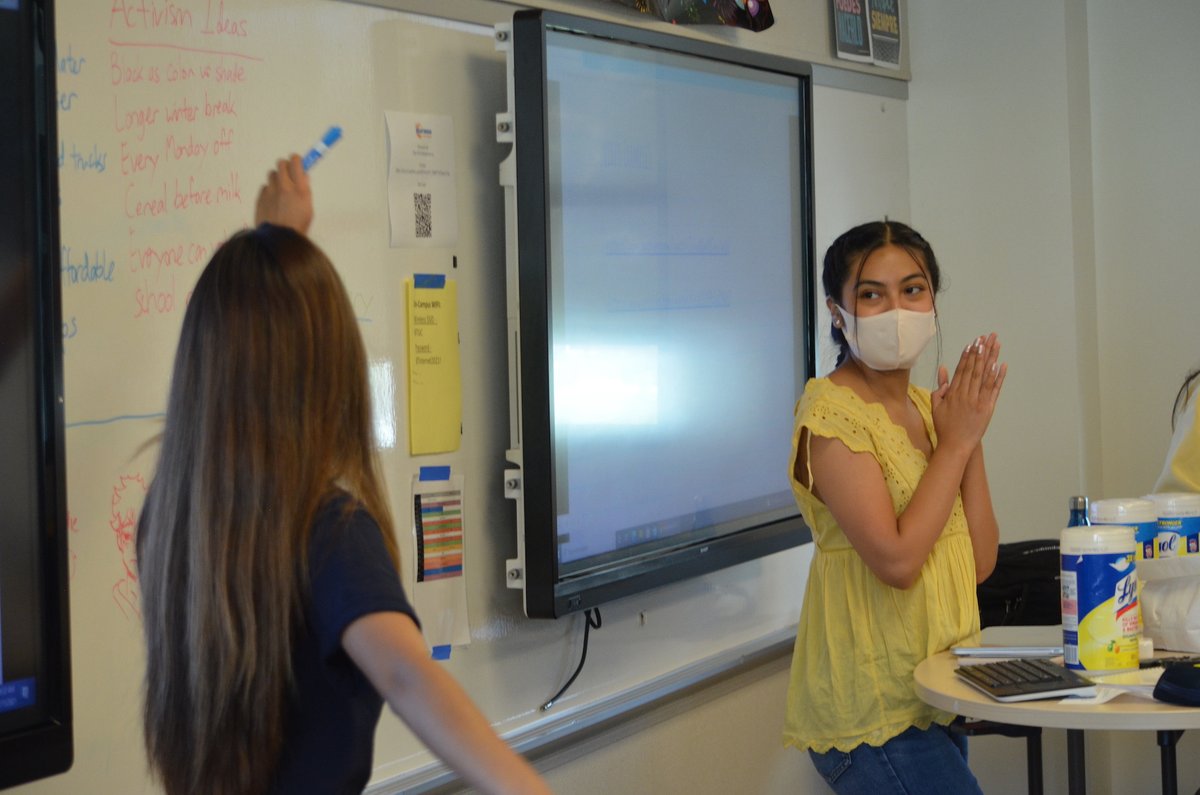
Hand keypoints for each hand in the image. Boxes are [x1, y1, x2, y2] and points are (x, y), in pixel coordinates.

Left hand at [254, 154, 312, 233]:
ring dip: (276, 179)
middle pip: (281, 163)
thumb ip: (305, 190)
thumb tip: (303, 176)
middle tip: (288, 175)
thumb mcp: (309, 208)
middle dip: (285, 167)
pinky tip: (273, 202)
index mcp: (300, 188)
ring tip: (280, 191)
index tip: (297, 162)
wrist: (279, 239)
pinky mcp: (260, 197)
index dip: (296, 160)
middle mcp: (285, 186)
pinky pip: (265, 187)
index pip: (296, 161)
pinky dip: (269, 191)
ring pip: (272, 174)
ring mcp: (271, 191)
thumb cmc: (298, 226)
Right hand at [930, 332, 1006, 455]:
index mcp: (953, 393)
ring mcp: (977, 401)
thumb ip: (940, 388)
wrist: (955, 446)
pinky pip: (993, 390)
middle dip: (980, 351)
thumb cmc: (944, 427)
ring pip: (984, 376)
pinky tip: (1001, 365)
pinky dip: (998, 377)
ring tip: (995, 345)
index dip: (968, 355)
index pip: (961, 369)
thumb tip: (943, 369)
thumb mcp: (936, 406)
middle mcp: (966, 394)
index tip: (972, 343)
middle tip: (986, 337)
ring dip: (990, 359)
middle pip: (974, 369)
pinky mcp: (987, 408)